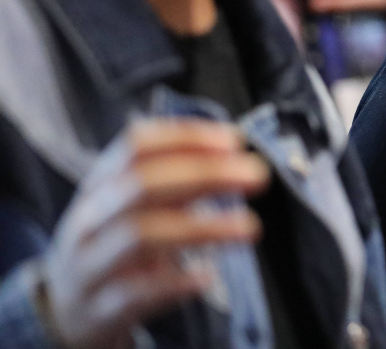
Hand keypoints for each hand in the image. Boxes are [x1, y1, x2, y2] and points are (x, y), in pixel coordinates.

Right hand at [42, 119, 268, 348]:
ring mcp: (90, 265)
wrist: (64, 313)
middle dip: (205, 174)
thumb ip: (176, 180)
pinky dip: (175, 283)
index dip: (188, 138)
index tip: (234, 141)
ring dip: (202, 228)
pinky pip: (135, 294)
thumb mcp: (132, 206)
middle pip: (143, 185)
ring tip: (249, 227)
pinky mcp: (101, 310)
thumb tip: (233, 156)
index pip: (137, 146)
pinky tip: (208, 277)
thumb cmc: (113, 246)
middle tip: (256, 176)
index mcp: (100, 184)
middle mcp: (90, 219)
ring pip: (139, 236)